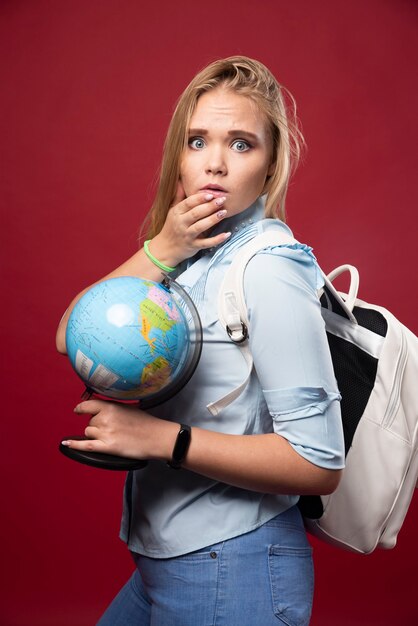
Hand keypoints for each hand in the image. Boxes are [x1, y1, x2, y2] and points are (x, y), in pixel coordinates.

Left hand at [61, 399, 176, 460]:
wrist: (157, 437)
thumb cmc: (147, 423)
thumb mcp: (129, 408)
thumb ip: (113, 407)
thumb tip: (101, 408)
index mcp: (111, 407)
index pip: (89, 405)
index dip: (81, 408)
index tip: (78, 410)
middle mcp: (106, 418)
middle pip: (90, 422)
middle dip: (97, 426)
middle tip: (113, 429)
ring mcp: (106, 433)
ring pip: (88, 432)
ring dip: (95, 435)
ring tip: (112, 436)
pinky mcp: (107, 447)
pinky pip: (86, 445)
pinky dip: (74, 444)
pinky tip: (66, 443)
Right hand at [151, 182, 230, 266]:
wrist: (165, 248)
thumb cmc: (171, 227)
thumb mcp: (172, 211)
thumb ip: (179, 196)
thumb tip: (180, 180)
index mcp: (177, 213)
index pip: (188, 203)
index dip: (199, 198)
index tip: (210, 194)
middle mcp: (181, 224)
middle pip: (196, 213)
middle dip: (209, 206)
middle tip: (222, 200)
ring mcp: (187, 235)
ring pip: (200, 227)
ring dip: (213, 219)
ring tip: (224, 212)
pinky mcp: (193, 246)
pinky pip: (206, 243)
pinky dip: (217, 239)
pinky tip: (227, 234)